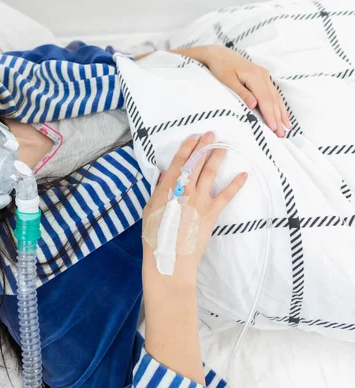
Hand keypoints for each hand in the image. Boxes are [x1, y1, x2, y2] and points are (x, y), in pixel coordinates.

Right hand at [142, 131, 247, 283]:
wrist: (169, 259)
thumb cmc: (155, 237)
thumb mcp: (149, 211)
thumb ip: (159, 192)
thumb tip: (166, 177)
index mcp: (167, 189)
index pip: (180, 162)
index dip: (188, 147)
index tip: (194, 136)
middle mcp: (185, 190)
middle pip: (196, 163)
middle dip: (204, 146)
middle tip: (211, 134)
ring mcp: (200, 201)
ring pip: (210, 173)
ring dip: (217, 157)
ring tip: (223, 145)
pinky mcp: (211, 213)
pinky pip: (226, 196)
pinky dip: (235, 185)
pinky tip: (244, 175)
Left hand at [171, 45, 289, 136]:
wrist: (218, 54)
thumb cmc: (220, 67)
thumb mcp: (227, 80)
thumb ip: (241, 92)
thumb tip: (253, 105)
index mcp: (255, 76)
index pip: (265, 99)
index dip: (270, 115)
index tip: (274, 129)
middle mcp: (263, 75)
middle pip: (273, 100)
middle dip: (278, 118)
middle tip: (282, 134)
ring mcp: (264, 76)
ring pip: (276, 97)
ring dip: (281, 113)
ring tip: (286, 128)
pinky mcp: (262, 77)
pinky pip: (273, 93)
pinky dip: (278, 104)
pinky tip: (282, 114)